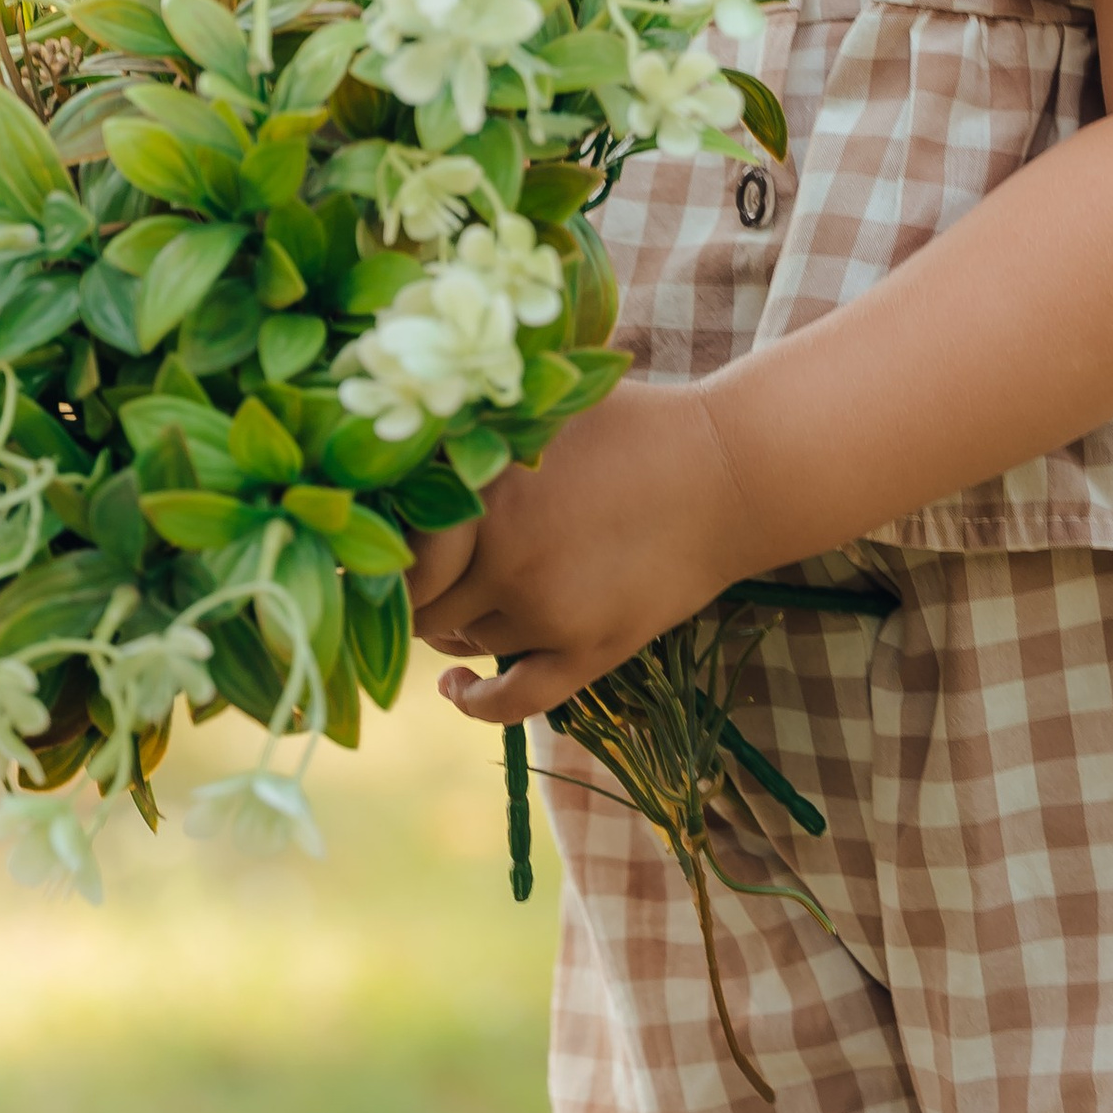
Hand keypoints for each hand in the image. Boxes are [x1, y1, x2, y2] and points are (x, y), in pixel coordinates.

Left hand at [407, 380, 751, 722]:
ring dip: (452, 631)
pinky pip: (509, 701)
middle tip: (422, 579)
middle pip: (422, 603)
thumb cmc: (634, 425)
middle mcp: (506, 554)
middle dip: (416, 595)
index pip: (399, 546)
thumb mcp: (545, 411)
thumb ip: (475, 434)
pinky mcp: (589, 651)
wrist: (729, 472)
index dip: (384, 553)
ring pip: (464, 643)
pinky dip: (472, 701)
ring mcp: (547, 610)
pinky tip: (457, 688)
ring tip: (459, 606)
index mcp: (487, 487)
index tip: (382, 548)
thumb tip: (396, 450)